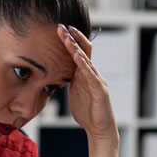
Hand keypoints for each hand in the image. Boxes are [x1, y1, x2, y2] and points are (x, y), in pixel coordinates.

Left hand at [57, 24, 118, 143]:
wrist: (99, 130)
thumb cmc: (87, 112)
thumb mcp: (74, 92)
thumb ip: (69, 80)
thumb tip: (56, 72)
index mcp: (84, 74)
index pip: (78, 52)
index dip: (69, 40)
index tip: (59, 29)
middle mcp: (93, 74)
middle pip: (83, 51)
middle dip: (73, 38)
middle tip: (61, 26)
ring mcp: (97, 81)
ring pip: (86, 60)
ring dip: (76, 48)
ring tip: (67, 36)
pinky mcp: (100, 90)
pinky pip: (91, 75)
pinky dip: (83, 64)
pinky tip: (76, 56)